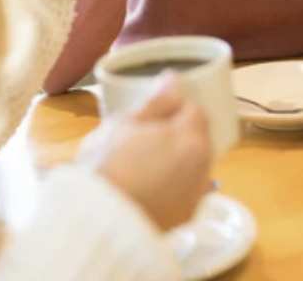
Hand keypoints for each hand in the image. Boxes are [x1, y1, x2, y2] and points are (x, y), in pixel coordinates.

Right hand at [80, 74, 211, 230]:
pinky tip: (148, 183)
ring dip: (176, 157)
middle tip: (147, 131)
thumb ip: (155, 103)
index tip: (156, 106)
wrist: (99, 222)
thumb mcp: (124, 124)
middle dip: (177, 131)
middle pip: (197, 138)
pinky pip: (184, 190)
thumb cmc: (108, 165)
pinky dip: (172, 183)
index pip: (195, 109)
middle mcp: (203, 166)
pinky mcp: (184, 217)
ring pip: (192, 165)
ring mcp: (195, 195)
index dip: (176, 105)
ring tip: (144, 158)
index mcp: (191, 138)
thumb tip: (173, 80)